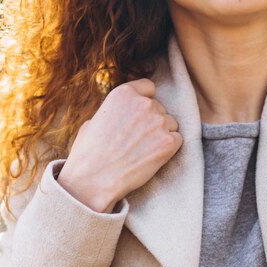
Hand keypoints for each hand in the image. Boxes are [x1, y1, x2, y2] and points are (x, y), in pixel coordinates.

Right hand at [57, 78, 181, 212]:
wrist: (93, 180)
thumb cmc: (88, 154)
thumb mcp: (93, 121)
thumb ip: (112, 112)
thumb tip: (119, 115)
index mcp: (123, 94)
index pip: (148, 87)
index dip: (145, 100)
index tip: (141, 114)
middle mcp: (143, 104)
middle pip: (160, 108)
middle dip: (152, 121)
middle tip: (138, 140)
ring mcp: (158, 122)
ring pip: (171, 124)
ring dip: (162, 134)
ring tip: (143, 150)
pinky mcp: (168, 142)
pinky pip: (177, 140)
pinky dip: (169, 148)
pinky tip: (152, 157)